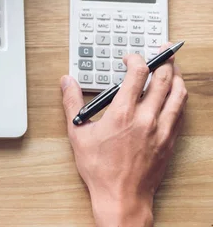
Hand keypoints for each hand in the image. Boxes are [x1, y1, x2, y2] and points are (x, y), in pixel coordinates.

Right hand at [61, 47, 186, 226]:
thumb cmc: (100, 169)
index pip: (138, 74)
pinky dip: (179, 98)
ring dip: (177, 77)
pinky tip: (175, 96)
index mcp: (123, 113)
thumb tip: (66, 83)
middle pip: (164, 79)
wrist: (122, 196)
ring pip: (178, 95)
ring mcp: (161, 130)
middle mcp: (146, 118)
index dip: (136, 59)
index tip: (130, 58)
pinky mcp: (169, 141)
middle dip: (164, 61)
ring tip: (173, 68)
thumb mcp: (78, 133)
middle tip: (163, 51)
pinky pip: (181, 113)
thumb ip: (72, 103)